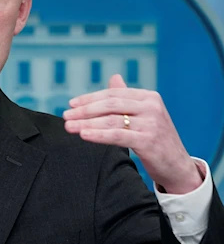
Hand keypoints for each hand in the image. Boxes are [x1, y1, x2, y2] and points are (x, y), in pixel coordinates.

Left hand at [63, 74, 202, 193]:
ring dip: (86, 123)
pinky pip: (117, 135)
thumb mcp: (144, 115)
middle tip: (66, 115)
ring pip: (111, 120)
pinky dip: (98, 134)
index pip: (113, 94)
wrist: (178, 166)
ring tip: (69, 126)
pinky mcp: (149, 141)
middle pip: (110, 105)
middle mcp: (151, 107)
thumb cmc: (156, 139)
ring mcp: (151, 123)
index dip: (90, 98)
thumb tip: (114, 78)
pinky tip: (83, 135)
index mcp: (149, 97)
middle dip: (84, 110)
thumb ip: (127, 98)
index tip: (71, 104)